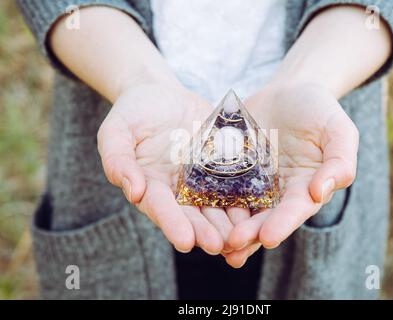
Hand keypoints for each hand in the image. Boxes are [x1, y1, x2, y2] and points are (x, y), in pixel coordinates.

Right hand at [97, 83, 240, 253]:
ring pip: (216, 205)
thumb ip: (118, 160)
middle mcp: (177, 189)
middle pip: (191, 214)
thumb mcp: (116, 131)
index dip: (172, 224)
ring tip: (242, 236)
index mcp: (151, 185)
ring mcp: (201, 179)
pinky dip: (245, 197)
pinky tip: (258, 208)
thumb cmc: (134, 112)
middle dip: (204, 231)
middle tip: (219, 246)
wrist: (161, 95)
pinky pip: (234, 182)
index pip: (160, 207)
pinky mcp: (221, 165)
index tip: (185, 242)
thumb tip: (133, 191)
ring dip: (228, 223)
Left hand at [224, 82, 358, 266]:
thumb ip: (339, 161)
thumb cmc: (318, 111)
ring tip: (212, 242)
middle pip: (262, 217)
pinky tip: (194, 210)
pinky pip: (217, 184)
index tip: (268, 238)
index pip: (294, 210)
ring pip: (237, 208)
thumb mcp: (338, 131)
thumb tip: (320, 192)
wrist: (289, 91)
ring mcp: (250, 181)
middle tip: (232, 244)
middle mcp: (276, 192)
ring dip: (225, 226)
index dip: (282, 224)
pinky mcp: (230, 168)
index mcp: (303, 188)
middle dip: (249, 232)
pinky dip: (207, 198)